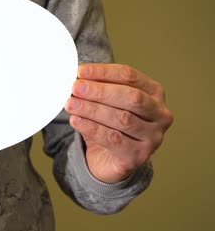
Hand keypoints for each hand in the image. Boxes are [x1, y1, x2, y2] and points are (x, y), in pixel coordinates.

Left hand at [65, 64, 172, 182]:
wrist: (108, 159)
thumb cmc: (109, 124)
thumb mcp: (105, 102)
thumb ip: (97, 88)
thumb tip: (78, 77)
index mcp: (154, 93)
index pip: (130, 76)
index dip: (104, 72)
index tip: (81, 71)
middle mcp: (160, 114)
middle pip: (131, 97)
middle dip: (100, 91)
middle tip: (76, 88)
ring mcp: (153, 137)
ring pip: (122, 119)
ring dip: (92, 109)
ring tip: (71, 104)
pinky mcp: (138, 156)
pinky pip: (113, 139)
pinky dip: (92, 127)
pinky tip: (76, 120)